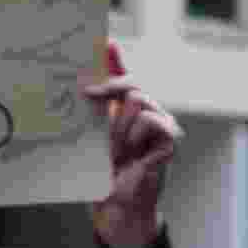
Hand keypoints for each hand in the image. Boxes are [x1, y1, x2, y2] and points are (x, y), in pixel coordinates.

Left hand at [83, 41, 181, 247]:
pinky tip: (133, 152)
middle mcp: (145, 111)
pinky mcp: (170, 139)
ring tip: (117, 149)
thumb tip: (76, 86)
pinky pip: (153, 120)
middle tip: (87, 94)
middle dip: (108, 86)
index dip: (113, 58)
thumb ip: (89, 111)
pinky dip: (138, 135)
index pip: (120, 76)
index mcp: (123, 110)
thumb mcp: (90, 138)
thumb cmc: (104, 172)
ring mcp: (160, 124)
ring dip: (121, 125)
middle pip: (130, 83)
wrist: (117, 206)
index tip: (103, 41)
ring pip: (139, 100)